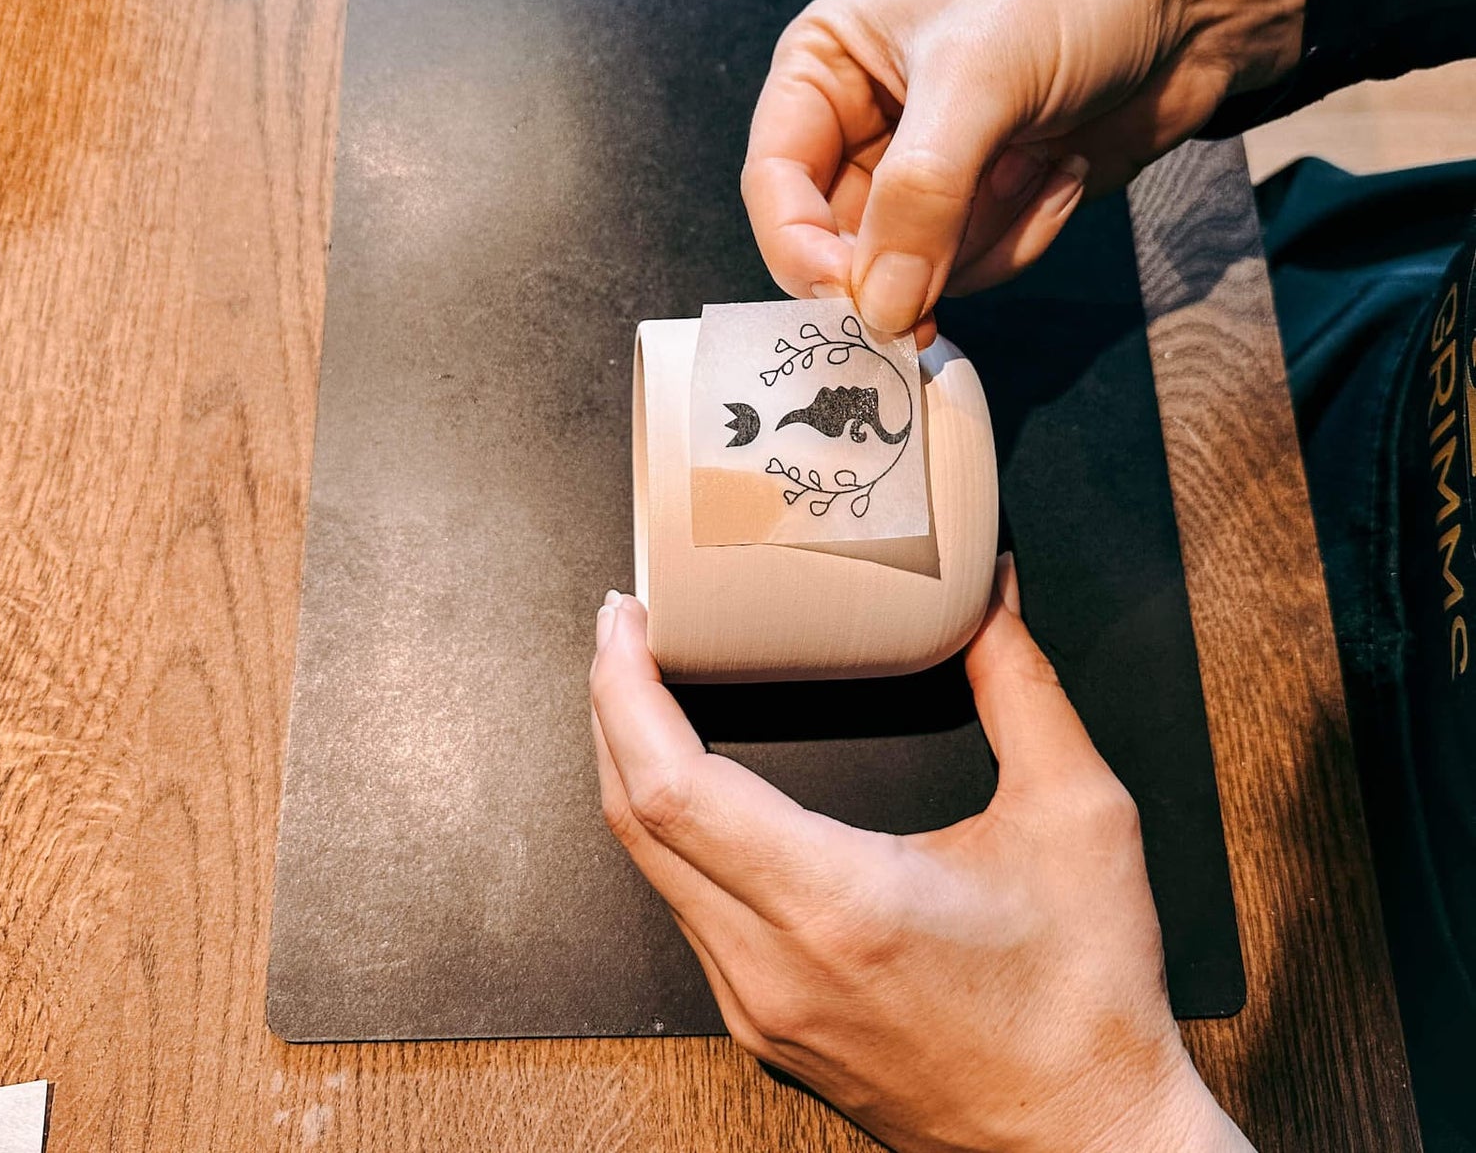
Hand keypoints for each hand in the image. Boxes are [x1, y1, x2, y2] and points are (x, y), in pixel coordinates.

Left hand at [590, 559, 1252, 1152]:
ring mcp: (758, 1006)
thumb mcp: (1079, 818)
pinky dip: (670, 828)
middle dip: (612, 707)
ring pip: (649, 867)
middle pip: (633, 818)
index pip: (671, 787)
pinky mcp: (765, 1025)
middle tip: (625, 628)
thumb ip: (1023, 689)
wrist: (1086, 1148)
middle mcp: (773, 964)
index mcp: (838, 903)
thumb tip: (988, 599)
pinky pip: (684, 908)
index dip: (625, 691)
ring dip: (634, 766)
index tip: (624, 621)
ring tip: (649, 687)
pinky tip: (695, 784)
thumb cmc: (1087, 1006)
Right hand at [741, 0, 1304, 337]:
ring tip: (1038, 159)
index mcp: (825, 68)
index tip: (853, 300)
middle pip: (836, 243)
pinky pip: (972, 269)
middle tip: (948, 273)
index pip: (775, 184)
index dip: (802, 249)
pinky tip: (1059, 168)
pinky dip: (1021, 236)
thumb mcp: (980, 76)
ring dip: (981, 237)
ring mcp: (924, 176)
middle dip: (905, 258)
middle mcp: (862, 126)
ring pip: (908, 269)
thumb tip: (879, 308)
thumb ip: (920, 195)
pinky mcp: (982, 209)